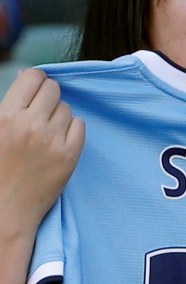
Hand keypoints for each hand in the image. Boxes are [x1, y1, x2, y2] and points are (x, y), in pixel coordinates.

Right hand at [0, 68, 83, 239]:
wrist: (5, 208)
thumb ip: (11, 105)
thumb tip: (28, 75)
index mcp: (6, 115)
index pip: (33, 76)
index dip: (35, 82)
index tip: (34, 92)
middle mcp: (30, 124)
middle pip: (53, 89)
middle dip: (48, 98)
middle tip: (40, 113)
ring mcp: (52, 140)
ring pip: (67, 108)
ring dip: (59, 116)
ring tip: (45, 133)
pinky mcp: (69, 155)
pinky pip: (80, 125)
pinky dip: (72, 130)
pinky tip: (59, 141)